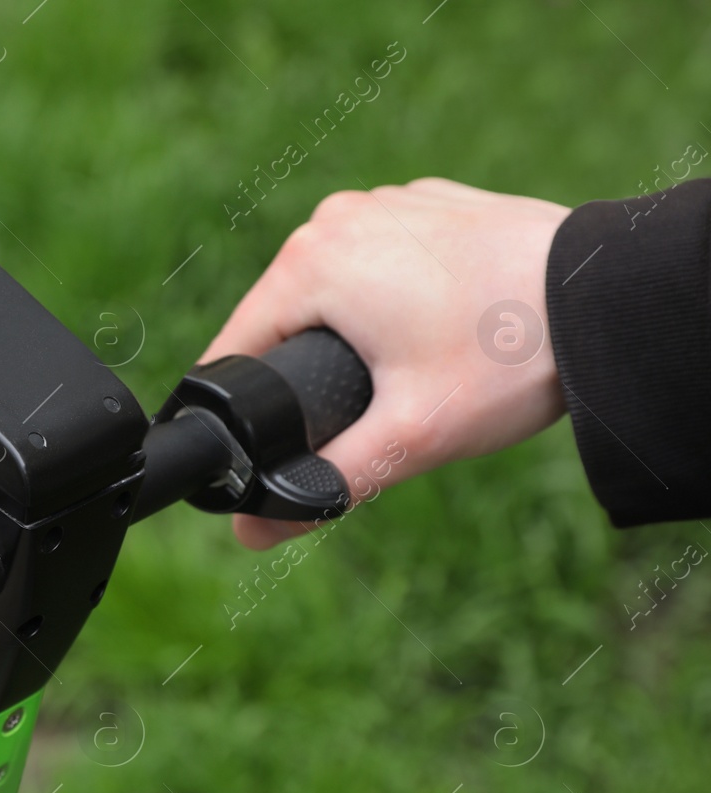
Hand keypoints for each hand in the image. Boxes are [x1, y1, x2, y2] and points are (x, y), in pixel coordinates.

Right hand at [199, 178, 571, 548]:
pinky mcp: (425, 205)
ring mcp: (383, 205)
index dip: (243, 409)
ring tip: (413, 372)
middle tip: (371, 412)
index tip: (273, 444)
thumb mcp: (410, 436)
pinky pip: (381, 263)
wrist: (612, 297)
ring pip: (332, 291)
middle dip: (306, 372)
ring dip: (350, 337)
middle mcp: (335, 220)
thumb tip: (253, 531)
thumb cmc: (510, 357)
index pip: (235, 347)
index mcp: (309, 264)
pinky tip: (441, 332)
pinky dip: (393, 300)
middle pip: (281, 318)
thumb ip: (324, 485)